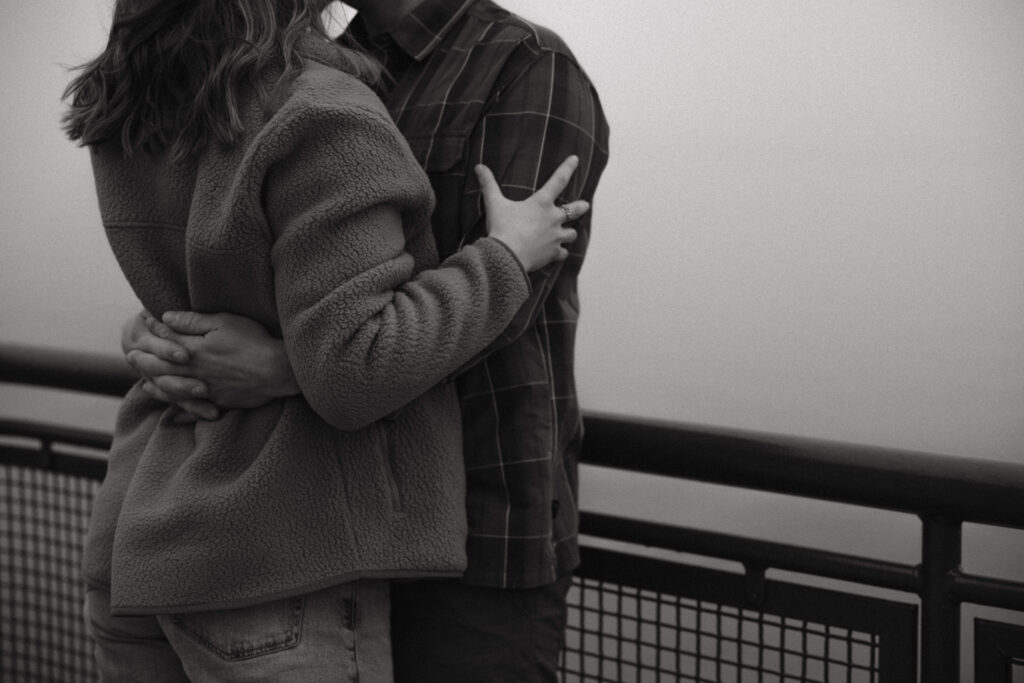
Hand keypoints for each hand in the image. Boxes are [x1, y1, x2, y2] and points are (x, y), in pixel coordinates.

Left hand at [124, 311, 299, 417]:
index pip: (167, 339)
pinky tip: (169, 405)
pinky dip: (175, 404)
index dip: (155, 330)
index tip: (144, 322)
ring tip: (143, 380)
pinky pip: (189, 406)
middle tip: (131, 356)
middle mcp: (194, 371)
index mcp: (194, 350)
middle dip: (144, 360)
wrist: (277, 371)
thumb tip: (166, 317)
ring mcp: (205, 389)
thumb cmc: (254, 342)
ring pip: (171, 389)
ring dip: (155, 383)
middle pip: (161, 367)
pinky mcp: (217, 401)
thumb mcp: (224, 322)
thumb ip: (193, 321)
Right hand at [476, 155, 589, 271]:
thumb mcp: (494, 204)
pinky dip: (560, 253)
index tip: (575, 159)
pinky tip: (556, 253)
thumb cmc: (501, 228)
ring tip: (567, 233)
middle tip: (585, 205)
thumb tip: (479, 166)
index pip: (558, 180)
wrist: (507, 256)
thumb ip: (488, 184)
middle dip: (581, 207)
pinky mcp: (553, 253)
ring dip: (569, 233)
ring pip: (571, 234)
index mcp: (541, 203)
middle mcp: (553, 218)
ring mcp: (556, 237)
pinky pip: (563, 253)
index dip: (568, 167)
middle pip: (575, 210)